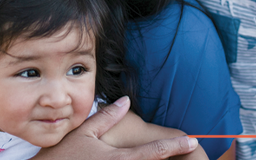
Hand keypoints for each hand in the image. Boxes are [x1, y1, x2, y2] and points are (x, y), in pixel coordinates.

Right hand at [33, 96, 198, 159]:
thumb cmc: (62, 156)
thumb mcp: (85, 131)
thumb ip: (108, 117)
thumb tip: (126, 101)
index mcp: (120, 159)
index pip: (155, 152)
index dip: (176, 146)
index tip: (193, 141)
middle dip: (172, 159)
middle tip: (191, 152)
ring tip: (173, 158)